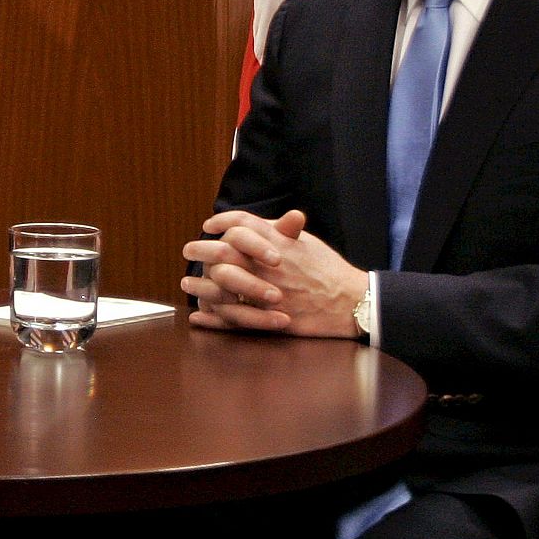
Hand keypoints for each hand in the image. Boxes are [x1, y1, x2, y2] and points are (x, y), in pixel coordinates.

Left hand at [181, 209, 366, 337]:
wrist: (351, 302)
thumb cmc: (330, 271)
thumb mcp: (308, 244)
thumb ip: (283, 232)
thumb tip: (264, 221)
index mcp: (278, 242)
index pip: (242, 223)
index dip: (222, 221)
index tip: (209, 225)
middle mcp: (268, 264)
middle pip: (224, 251)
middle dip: (201, 249)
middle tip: (189, 249)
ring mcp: (266, 290)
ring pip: (223, 285)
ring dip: (200, 285)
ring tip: (188, 284)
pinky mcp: (268, 316)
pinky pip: (233, 317)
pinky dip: (213, 317)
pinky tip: (199, 316)